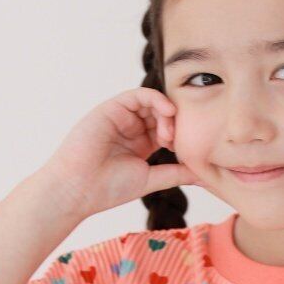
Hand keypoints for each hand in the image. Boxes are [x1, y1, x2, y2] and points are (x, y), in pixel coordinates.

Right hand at [43, 87, 205, 221]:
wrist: (77, 189)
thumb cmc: (108, 189)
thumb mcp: (151, 179)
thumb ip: (176, 173)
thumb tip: (205, 175)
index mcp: (141, 144)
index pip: (168, 129)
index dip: (181, 136)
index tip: (186, 152)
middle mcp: (132, 128)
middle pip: (163, 114)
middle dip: (175, 125)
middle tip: (176, 143)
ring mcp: (122, 117)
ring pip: (153, 103)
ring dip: (167, 114)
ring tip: (169, 134)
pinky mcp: (112, 108)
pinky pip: (139, 95)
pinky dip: (156, 99)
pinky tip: (167, 111)